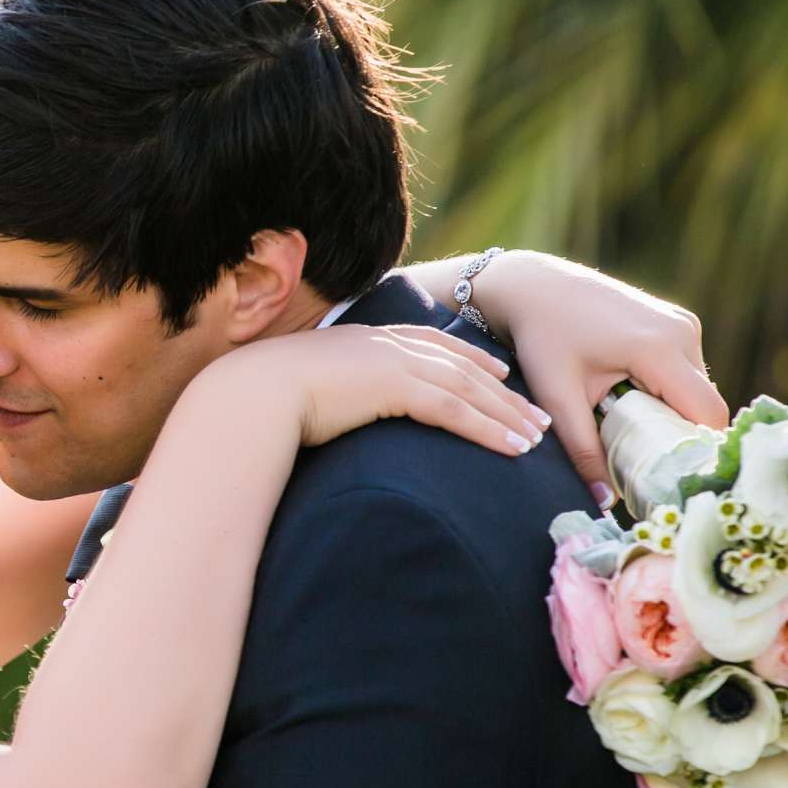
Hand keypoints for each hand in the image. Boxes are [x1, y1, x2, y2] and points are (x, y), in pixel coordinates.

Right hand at [218, 322, 549, 455]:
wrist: (251, 393)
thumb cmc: (263, 400)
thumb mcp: (304, 390)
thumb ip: (330, 395)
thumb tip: (328, 415)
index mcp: (366, 339)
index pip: (432, 343)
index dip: (471, 355)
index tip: (501, 370)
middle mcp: (385, 344)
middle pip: (461, 365)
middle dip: (504, 390)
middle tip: (536, 414)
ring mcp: (392, 362)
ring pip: (468, 387)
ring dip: (507, 413)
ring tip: (537, 438)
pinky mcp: (395, 387)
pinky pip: (455, 409)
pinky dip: (489, 429)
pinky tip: (514, 448)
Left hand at [467, 251, 727, 504]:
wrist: (535, 286)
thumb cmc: (542, 338)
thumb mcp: (558, 397)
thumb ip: (583, 450)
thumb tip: (602, 502)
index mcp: (659, 349)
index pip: (706, 414)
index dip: (696, 450)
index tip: (672, 476)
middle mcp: (682, 332)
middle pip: (706, 404)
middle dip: (682, 436)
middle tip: (647, 462)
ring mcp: (683, 322)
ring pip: (700, 388)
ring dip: (675, 413)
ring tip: (634, 429)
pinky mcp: (678, 320)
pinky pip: (689, 370)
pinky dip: (671, 392)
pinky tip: (636, 400)